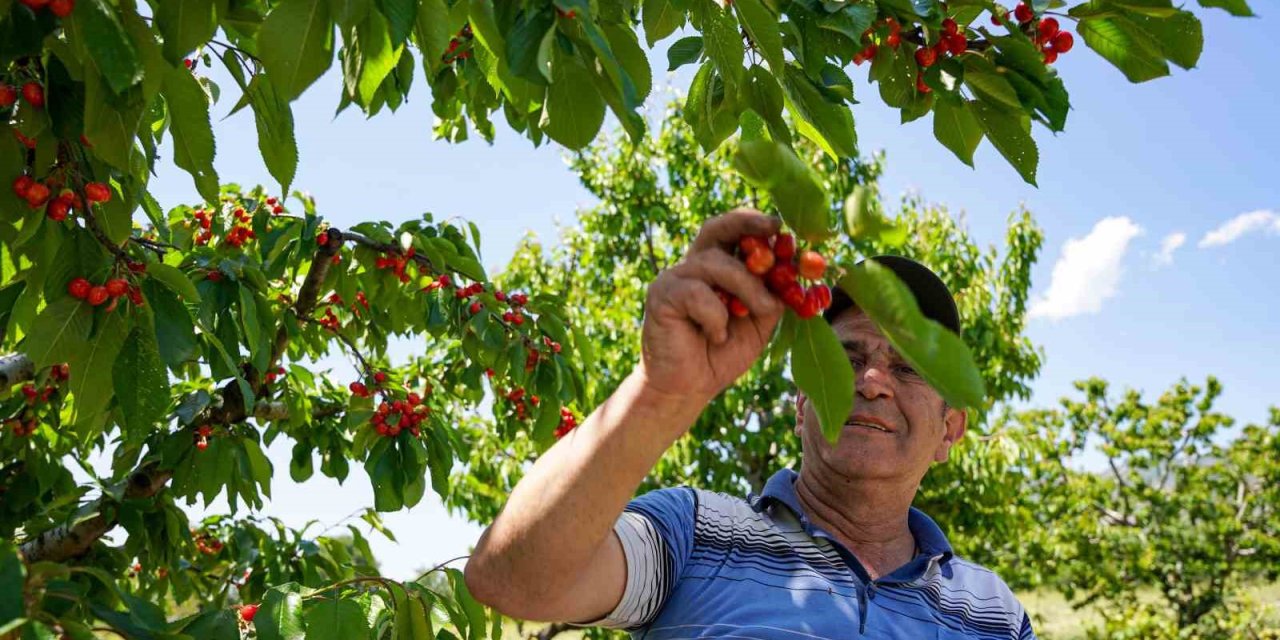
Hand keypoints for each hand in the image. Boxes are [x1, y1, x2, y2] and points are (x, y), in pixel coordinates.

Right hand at [637, 209, 784, 402]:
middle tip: (774, 227)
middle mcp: (694, 266)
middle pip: (717, 228)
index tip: (782, 228)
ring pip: (717, 263)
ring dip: (748, 288)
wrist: (688, 388)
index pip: (735, 233)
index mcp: (717, 268)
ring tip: (758, 313)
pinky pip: (698, 294)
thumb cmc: (722, 353)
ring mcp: (675, 278)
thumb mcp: (759, 322)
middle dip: (747, 223)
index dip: (756, 225)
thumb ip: (773, 295)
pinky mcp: (661, 295)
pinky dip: (715, 317)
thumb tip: (796, 270)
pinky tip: (714, 336)